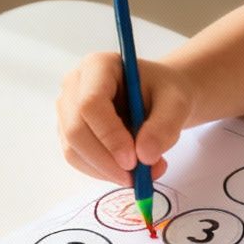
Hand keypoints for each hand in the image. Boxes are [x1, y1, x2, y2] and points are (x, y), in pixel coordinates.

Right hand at [54, 53, 195, 185]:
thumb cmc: (164, 94)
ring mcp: (67, 110)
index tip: (134, 161)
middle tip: (138, 178)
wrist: (159, 99)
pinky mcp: (69, 133)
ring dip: (106, 171)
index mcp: (98, 66)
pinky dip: (103, 173)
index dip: (109, 135)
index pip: (91, 103)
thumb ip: (165, 126)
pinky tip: (129, 171)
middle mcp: (74, 85)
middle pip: (76, 130)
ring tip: (143, 174)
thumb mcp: (177, 103)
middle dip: (106, 161)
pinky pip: (78, 160)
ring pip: (74, 150)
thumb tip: (145, 156)